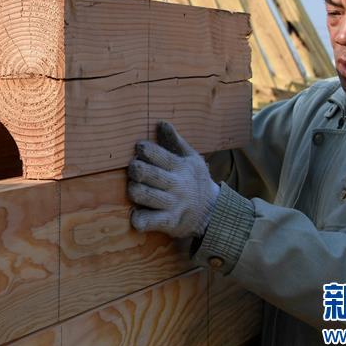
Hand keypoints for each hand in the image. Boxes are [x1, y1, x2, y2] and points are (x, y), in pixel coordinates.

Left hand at [127, 121, 218, 238]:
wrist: (212, 212)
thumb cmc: (195, 181)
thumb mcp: (191, 159)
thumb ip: (175, 141)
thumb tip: (161, 123)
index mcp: (180, 167)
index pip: (161, 155)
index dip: (146, 149)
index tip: (139, 147)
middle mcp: (176, 185)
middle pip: (150, 174)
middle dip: (136, 169)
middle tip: (133, 168)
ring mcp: (172, 204)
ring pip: (145, 195)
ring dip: (134, 190)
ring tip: (133, 187)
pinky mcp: (169, 222)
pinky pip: (150, 221)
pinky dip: (139, 219)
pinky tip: (135, 214)